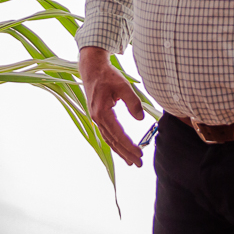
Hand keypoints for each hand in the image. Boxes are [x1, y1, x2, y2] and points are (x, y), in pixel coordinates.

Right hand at [78, 46, 143, 166]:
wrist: (92, 69)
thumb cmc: (108, 76)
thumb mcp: (123, 86)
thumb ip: (133, 102)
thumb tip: (140, 119)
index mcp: (102, 112)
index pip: (118, 134)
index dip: (129, 146)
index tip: (140, 154)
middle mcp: (97, 118)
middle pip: (113, 141)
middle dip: (126, 153)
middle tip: (138, 164)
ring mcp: (96, 118)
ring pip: (109, 139)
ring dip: (120, 151)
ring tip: (131, 162)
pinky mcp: (98, 116)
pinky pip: (106, 134)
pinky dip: (114, 143)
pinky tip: (121, 149)